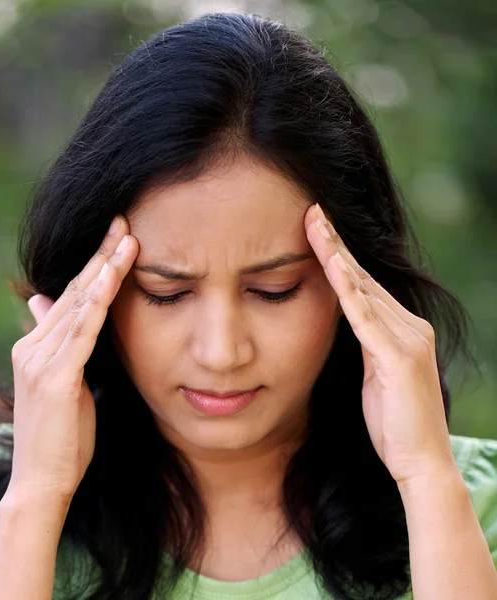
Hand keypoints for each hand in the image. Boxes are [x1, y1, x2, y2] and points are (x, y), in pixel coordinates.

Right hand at [8, 215, 138, 499]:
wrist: (43, 481)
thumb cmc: (60, 435)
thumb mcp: (60, 383)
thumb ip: (55, 342)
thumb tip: (44, 303)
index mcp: (36, 346)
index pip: (70, 296)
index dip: (94, 266)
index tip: (117, 239)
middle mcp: (32, 345)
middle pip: (74, 290)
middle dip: (101, 255)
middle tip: (123, 221)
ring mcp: (40, 360)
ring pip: (78, 303)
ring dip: (104, 268)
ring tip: (126, 238)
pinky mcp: (54, 377)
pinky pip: (81, 330)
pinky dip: (97, 301)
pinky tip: (112, 276)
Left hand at [305, 203, 458, 487]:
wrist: (420, 463)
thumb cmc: (394, 424)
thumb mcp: (374, 375)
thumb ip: (366, 345)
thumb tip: (348, 321)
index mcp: (402, 330)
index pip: (364, 284)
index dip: (340, 256)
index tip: (317, 229)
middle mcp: (410, 326)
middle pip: (364, 277)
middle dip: (336, 243)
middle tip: (313, 212)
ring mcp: (407, 340)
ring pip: (364, 289)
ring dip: (337, 256)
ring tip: (316, 225)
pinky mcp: (399, 359)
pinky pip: (366, 318)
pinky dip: (347, 290)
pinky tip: (330, 266)